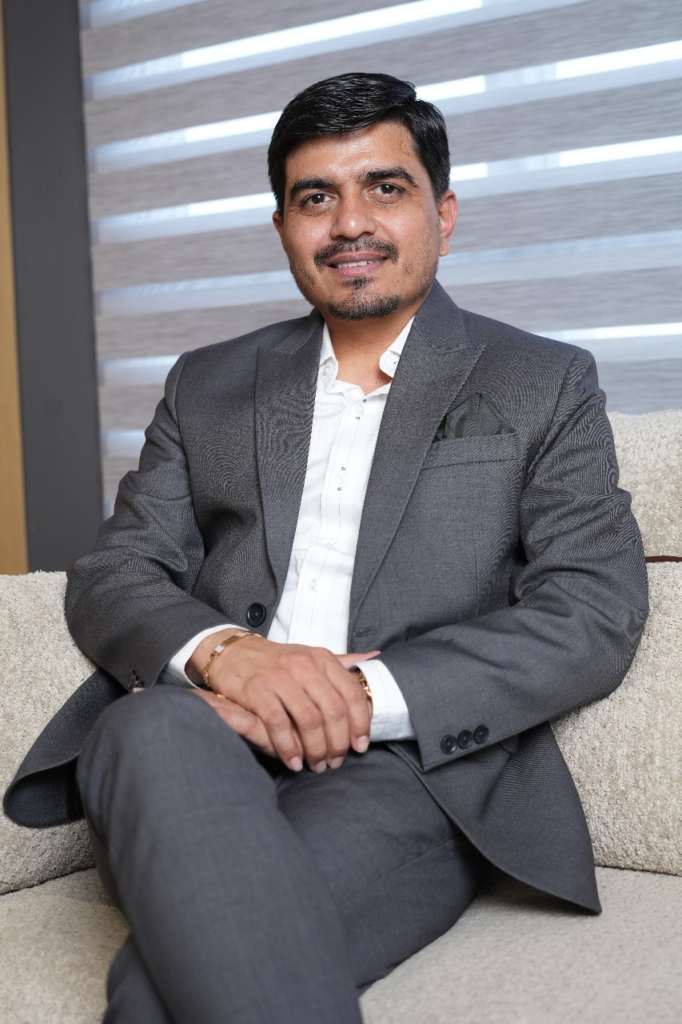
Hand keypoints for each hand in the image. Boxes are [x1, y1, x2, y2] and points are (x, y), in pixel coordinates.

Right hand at [188, 633, 376, 772]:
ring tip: (316, 765)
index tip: (360, 746)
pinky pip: (279, 725)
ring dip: (316, 750)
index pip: (352, 693)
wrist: (232, 653)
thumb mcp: (311, 656)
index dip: (361, 724)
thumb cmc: (277, 661)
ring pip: (309, 721)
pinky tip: (293, 762)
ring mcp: (280, 677)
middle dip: (338, 743)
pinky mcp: (257, 691)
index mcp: (322, 658)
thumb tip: (375, 658)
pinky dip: (288, 748)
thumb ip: (343, 661)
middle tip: (336, 762)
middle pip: (334, 711)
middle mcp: (304, 665)